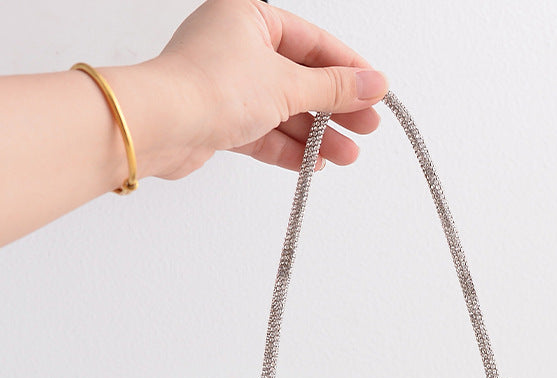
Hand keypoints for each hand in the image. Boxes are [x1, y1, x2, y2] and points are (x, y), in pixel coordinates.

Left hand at [153, 0, 388, 178]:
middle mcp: (236, 47)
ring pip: (283, 110)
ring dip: (315, 134)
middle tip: (366, 127)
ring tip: (346, 155)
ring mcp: (227, 86)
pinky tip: (313, 162)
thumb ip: (335, 88)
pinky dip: (288, 148)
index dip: (347, 69)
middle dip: (334, 108)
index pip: (312, 42)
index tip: (375, 90)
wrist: (162, 126)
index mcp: (249, 18)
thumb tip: (375, 84)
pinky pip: (263, 132)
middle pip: (300, 78)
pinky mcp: (219, 120)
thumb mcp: (289, 84)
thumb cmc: (213, 87)